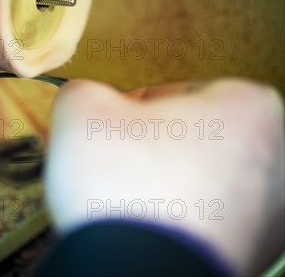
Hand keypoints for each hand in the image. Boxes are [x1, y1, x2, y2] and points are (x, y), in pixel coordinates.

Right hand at [44, 79, 283, 274]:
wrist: (140, 275)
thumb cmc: (126, 188)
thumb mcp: (82, 110)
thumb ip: (85, 89)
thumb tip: (86, 99)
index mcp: (249, 107)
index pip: (176, 92)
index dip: (135, 109)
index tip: (115, 130)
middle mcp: (276, 159)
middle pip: (193, 138)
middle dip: (154, 148)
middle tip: (119, 164)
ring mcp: (271, 214)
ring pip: (199, 182)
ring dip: (164, 186)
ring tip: (129, 202)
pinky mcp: (253, 255)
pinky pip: (203, 223)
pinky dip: (176, 223)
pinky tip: (145, 231)